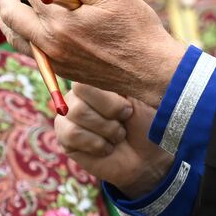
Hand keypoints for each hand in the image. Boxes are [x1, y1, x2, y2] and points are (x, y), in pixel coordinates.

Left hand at [0, 0, 185, 106]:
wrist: (151, 69)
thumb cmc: (134, 26)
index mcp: (58, 23)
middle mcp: (49, 45)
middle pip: (10, 17)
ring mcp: (53, 61)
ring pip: (15, 37)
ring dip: (5, 16)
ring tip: (4, 0)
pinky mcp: (61, 71)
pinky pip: (28, 51)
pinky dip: (20, 33)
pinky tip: (26, 23)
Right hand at [55, 83, 173, 196]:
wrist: (149, 157)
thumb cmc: (148, 123)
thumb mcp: (143, 95)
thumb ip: (123, 76)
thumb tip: (104, 59)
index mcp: (97, 78)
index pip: (88, 75)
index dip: (110, 97)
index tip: (128, 109)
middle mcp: (78, 94)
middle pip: (80, 93)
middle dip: (110, 114)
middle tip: (124, 123)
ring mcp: (68, 116)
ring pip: (76, 113)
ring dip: (106, 130)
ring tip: (117, 136)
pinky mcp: (65, 138)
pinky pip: (72, 134)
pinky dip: (96, 144)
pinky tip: (106, 148)